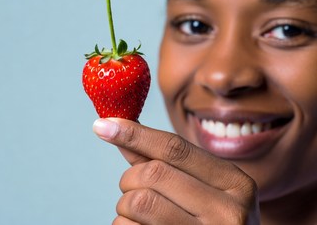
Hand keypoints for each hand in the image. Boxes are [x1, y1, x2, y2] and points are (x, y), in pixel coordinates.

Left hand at [93, 118, 259, 224]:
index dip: (135, 134)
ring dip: (125, 204)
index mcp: (236, 183)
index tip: (103, 125)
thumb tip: (119, 128)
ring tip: (138, 212)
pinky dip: (124, 224)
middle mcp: (228, 212)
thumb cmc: (209, 218)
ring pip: (139, 202)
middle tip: (131, 187)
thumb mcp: (201, 187)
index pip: (175, 148)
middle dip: (130, 177)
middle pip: (153, 173)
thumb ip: (163, 160)